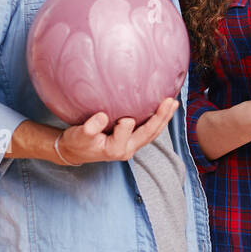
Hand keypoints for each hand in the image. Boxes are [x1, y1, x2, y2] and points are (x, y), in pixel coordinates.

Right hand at [57, 97, 176, 163]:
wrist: (76, 151)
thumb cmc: (77, 142)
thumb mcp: (79, 135)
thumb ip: (90, 128)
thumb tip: (102, 116)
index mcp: (115, 148)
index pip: (126, 132)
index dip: (126, 123)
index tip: (123, 115)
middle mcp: (127, 149)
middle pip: (149, 133)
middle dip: (161, 117)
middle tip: (170, 101)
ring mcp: (132, 146)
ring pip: (152, 133)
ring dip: (164, 118)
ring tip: (174, 104)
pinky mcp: (132, 141)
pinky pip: (149, 131)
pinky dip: (158, 120)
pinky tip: (164, 109)